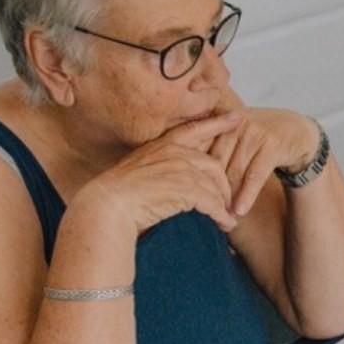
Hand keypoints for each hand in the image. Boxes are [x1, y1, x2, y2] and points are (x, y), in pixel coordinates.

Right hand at [89, 112, 243, 233]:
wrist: (107, 206)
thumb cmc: (118, 195)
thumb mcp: (140, 171)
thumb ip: (160, 168)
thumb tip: (172, 182)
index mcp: (162, 145)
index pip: (195, 129)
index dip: (217, 123)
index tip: (236, 118)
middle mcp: (173, 152)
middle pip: (213, 163)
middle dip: (225, 184)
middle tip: (229, 200)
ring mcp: (180, 169)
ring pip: (215, 185)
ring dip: (223, 204)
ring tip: (227, 218)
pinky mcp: (185, 189)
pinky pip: (212, 202)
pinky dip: (221, 215)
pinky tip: (225, 224)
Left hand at [205, 104, 322, 217]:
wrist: (298, 132)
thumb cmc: (261, 138)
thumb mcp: (236, 136)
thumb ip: (215, 149)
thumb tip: (191, 180)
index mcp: (222, 121)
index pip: (203, 152)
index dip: (198, 176)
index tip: (194, 197)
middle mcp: (236, 123)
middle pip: (217, 164)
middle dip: (214, 190)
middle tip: (209, 211)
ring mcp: (255, 132)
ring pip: (235, 171)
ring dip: (230, 197)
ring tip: (224, 216)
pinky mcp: (272, 145)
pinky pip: (255, 176)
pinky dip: (247, 195)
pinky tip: (241, 210)